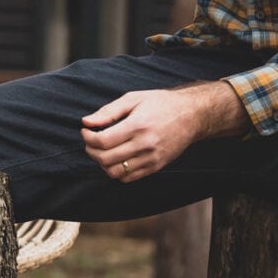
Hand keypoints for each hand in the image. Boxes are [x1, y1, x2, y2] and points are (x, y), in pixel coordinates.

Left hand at [81, 81, 248, 182]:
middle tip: (90, 141)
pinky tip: (116, 158)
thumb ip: (108, 111)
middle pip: (106, 159)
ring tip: (102, 150)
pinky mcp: (156, 167)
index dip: (88, 138)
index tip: (86, 130)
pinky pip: (129, 178)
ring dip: (102, 163)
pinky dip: (116, 171)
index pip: (103, 141)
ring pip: (115, 172)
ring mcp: (151, 159)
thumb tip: (87, 122)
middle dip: (91, 151)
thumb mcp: (133, 99)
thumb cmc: (161, 104)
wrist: (191, 116)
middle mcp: (145, 145)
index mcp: (138, 126)